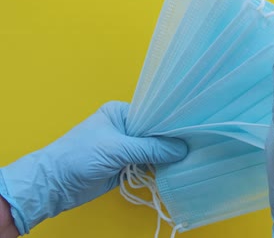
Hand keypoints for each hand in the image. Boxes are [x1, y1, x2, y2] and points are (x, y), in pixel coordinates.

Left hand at [0, 101, 186, 234]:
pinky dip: (160, 167)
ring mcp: (126, 147)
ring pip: (154, 150)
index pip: (153, 114)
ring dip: (167, 156)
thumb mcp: (117, 148)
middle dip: (171, 140)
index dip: (170, 122)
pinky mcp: (126, 165)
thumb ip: (149, 149)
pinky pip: (149, 164)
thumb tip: (181, 149)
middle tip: (195, 143)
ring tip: (191, 155)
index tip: (191, 128)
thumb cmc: (79, 156)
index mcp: (120, 113)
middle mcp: (125, 127)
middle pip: (155, 133)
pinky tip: (175, 168)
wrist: (55, 185)